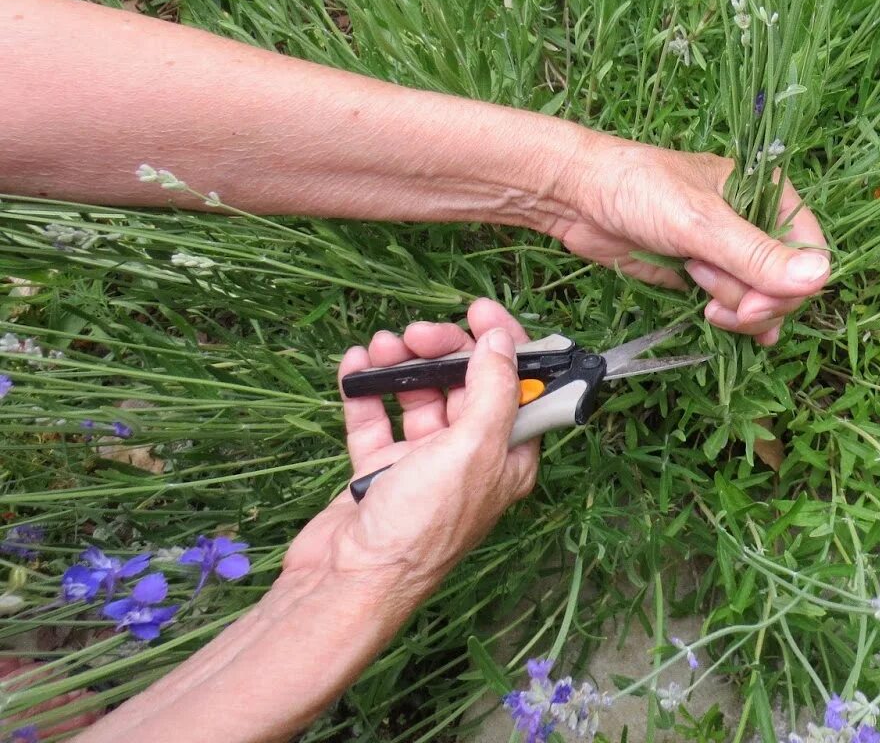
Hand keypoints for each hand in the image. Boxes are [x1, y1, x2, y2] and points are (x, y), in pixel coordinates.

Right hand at [284, 300, 537, 602]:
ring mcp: (422, 465)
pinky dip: (365, 389)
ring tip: (380, 345)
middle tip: (417, 333)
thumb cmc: (421, 526)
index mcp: (507, 457)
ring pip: (418, 396)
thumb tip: (503, 341)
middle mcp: (469, 459)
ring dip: (401, 364)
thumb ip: (493, 389)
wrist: (349, 581)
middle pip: (465, 385)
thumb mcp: (473, 448)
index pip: (517, 385)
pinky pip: (375, 418)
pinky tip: (354, 365)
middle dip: (443, 350)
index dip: (503, 343)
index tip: (479, 310)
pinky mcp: (379, 471)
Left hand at [549, 140, 829, 345]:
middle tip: (713, 300)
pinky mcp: (703, 271)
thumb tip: (821, 278)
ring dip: (733, 307)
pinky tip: (731, 329)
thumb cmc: (640, 189)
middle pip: (784, 282)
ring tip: (693, 280)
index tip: (752, 306)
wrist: (578, 196)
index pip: (808, 252)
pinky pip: (733, 303)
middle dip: (754, 300)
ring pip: (759, 298)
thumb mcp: (701, 222)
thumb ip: (757, 254)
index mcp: (768, 192)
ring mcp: (728, 249)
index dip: (788, 287)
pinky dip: (733, 319)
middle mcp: (755, 221)